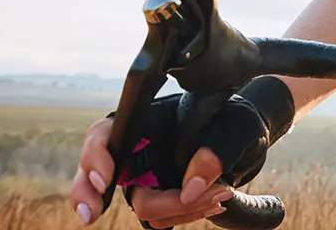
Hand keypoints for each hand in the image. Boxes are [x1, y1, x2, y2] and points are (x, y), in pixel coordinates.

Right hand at [68, 92, 275, 227]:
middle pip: (95, 176)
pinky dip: (185, 213)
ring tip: (219, 194)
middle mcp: (139, 149)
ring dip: (175, 207)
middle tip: (92, 215)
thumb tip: (191, 189)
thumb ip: (216, 149)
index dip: (96, 157)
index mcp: (147, 121)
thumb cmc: (235, 120)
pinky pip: (160, 216)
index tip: (106, 179)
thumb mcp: (235, 125)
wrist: (246, 136)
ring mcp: (146, 175)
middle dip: (89, 195)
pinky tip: (214, 201)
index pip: (103, 135)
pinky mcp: (161, 195)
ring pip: (137, 203)